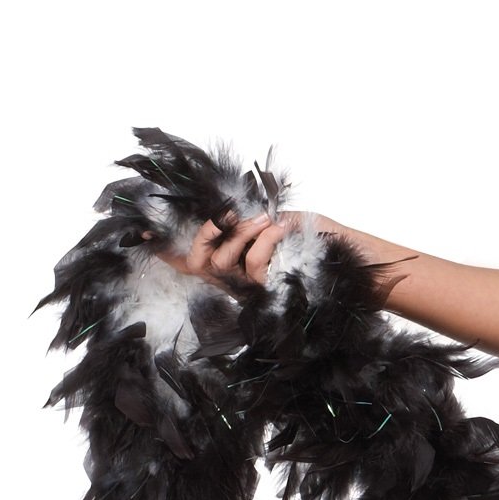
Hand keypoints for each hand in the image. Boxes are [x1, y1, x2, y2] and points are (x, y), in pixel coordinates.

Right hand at [146, 208, 343, 288]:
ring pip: (222, 263)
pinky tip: (282, 228)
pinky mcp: (272, 295)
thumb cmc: (323, 241)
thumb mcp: (282, 220)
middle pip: (197, 262)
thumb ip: (250, 216)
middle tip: (233, 213)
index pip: (189, 258)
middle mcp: (238, 282)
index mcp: (236, 263)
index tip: (138, 230)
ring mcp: (254, 291)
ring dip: (242, 233)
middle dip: (208, 232)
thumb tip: (226, 205)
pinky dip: (264, 240)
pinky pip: (252, 265)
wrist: (360, 263)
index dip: (163, 247)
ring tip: (268, 220)